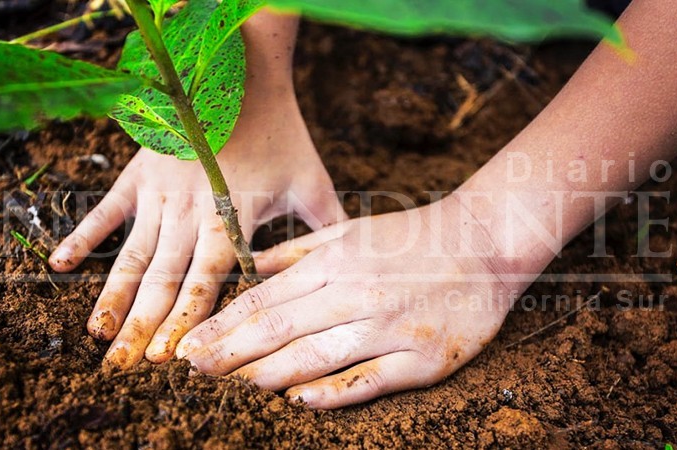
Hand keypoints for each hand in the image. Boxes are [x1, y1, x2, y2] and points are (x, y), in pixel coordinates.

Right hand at [49, 85, 344, 367]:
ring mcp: (159, 194)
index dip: (186, 322)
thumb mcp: (312, 179)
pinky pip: (105, 211)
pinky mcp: (139, 174)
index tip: (168, 360)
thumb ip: (327, 227)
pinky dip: (83, 237)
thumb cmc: (280, 129)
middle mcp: (190, 213)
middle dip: (141, 326)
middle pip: (163, 280)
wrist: (240, 73)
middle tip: (119, 369)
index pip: (206, 282)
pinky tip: (59, 266)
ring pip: (133, 256)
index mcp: (231, 218)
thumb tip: (355, 267)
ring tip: (95, 335)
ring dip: (112, 297)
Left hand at [177, 194, 542, 408]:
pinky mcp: (421, 360)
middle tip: (191, 372)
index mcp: (335, 263)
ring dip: (267, 375)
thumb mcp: (350, 229)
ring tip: (231, 388)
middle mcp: (355, 294)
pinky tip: (298, 402)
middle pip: (279, 331)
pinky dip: (332, 393)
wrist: (486, 242)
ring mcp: (389, 329)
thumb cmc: (412, 237)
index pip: (265, 300)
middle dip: (229, 353)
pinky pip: (368, 380)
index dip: (222, 325)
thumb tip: (250, 266)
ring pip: (314, 358)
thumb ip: (298, 251)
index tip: (190, 345)